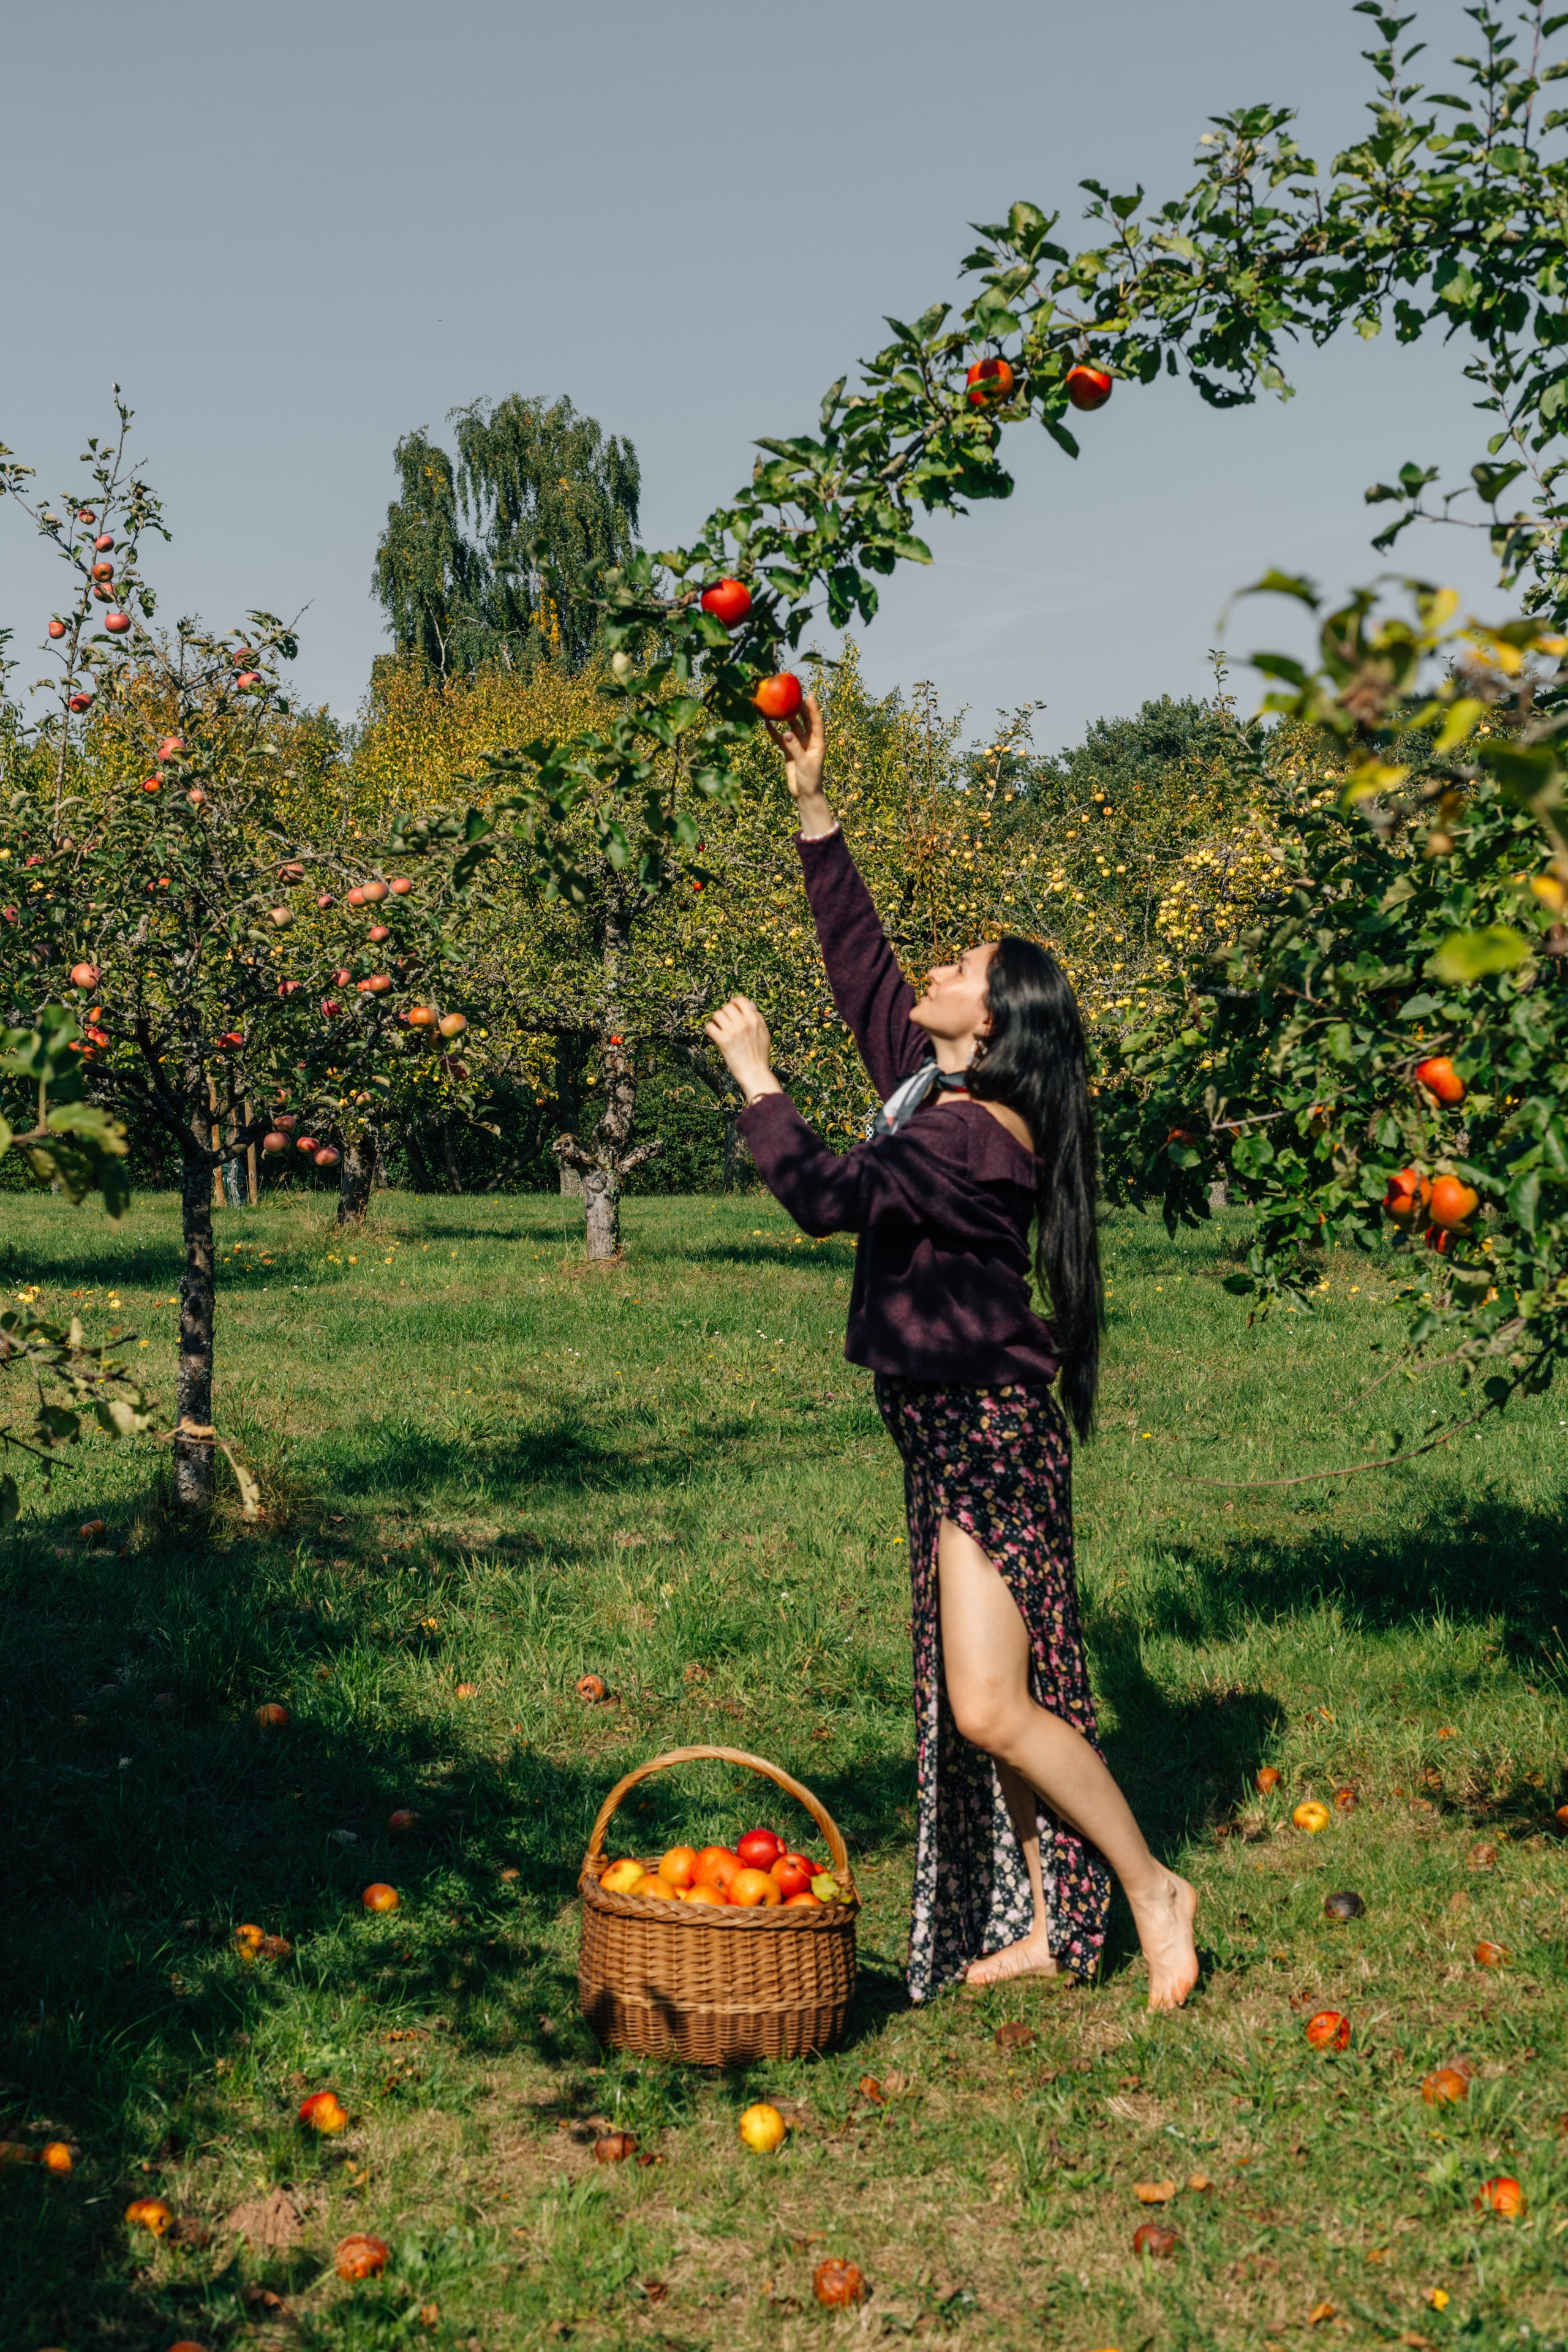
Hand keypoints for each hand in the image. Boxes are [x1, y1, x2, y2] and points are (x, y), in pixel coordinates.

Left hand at [704, 995, 779, 1100]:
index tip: (732, 1008)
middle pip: (727, 1007)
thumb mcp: (764, 1033)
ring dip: (717, 1021)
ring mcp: (732, 1032)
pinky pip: (710, 1026)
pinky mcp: (723, 1041)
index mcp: (754, 1020)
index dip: (734, 1003)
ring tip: (720, 1029)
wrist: (755, 1073)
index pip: (741, 1000)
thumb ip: (757, 1018)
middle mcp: (743, 1023)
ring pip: (717, 1015)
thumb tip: (749, 1005)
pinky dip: (710, 1030)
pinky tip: (715, 1035)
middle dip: (725, 1014)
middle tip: (726, 1023)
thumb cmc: (760, 1055)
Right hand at [764, 693, 833, 833]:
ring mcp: (799, 745)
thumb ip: (795, 748)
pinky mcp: (789, 751)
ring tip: (779, 705)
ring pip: (792, 727)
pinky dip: (775, 732)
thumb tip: (786, 733)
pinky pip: (781, 739)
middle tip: (792, 695)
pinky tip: (767, 723)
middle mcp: (809, 741)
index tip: (809, 695)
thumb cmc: (810, 779)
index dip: (813, 708)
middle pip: (804, 721)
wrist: (804, 794)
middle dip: (799, 708)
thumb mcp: (804, 764)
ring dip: (786, 718)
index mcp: (818, 743)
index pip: (816, 722)